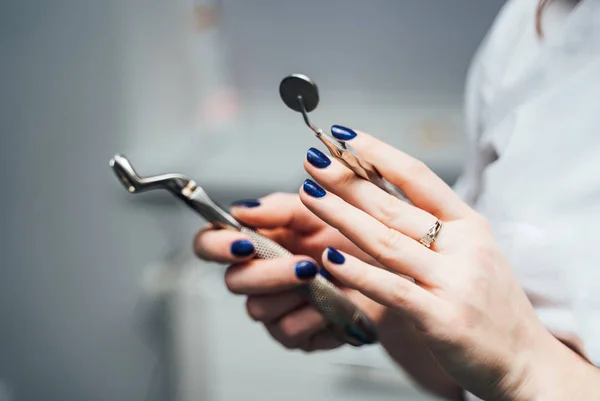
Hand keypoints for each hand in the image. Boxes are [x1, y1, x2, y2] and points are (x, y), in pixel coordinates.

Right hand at [193, 192, 386, 350]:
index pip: (210, 245)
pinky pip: (288, 331)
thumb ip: (278, 208)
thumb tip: (241, 209)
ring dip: (294, 292)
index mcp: (255, 240)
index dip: (217, 246)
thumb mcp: (316, 210)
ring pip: (258, 309)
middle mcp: (257, 276)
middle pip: (234, 282)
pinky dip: (313, 315)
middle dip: (268, 273)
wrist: (390, 265)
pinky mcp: (295, 334)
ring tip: (326, 278)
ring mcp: (273, 307)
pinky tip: (334, 301)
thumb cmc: (350, 234)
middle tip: (305, 264)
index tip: (241, 243)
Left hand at [299, 128, 559, 400]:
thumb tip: (378, 197)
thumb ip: (432, 228)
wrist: (525, 359)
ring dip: (341, 216)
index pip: (418, 176)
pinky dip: (357, 273)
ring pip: (386, 241)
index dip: (378, 153)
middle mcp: (464, 247)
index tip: (343, 136)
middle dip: (347, 180)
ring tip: (309, 195)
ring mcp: (454, 282)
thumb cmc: (489, 303)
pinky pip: (391, 289)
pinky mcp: (442, 319)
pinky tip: (328, 258)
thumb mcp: (471, 253)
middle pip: (393, 206)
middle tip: (313, 160)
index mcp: (470, 224)